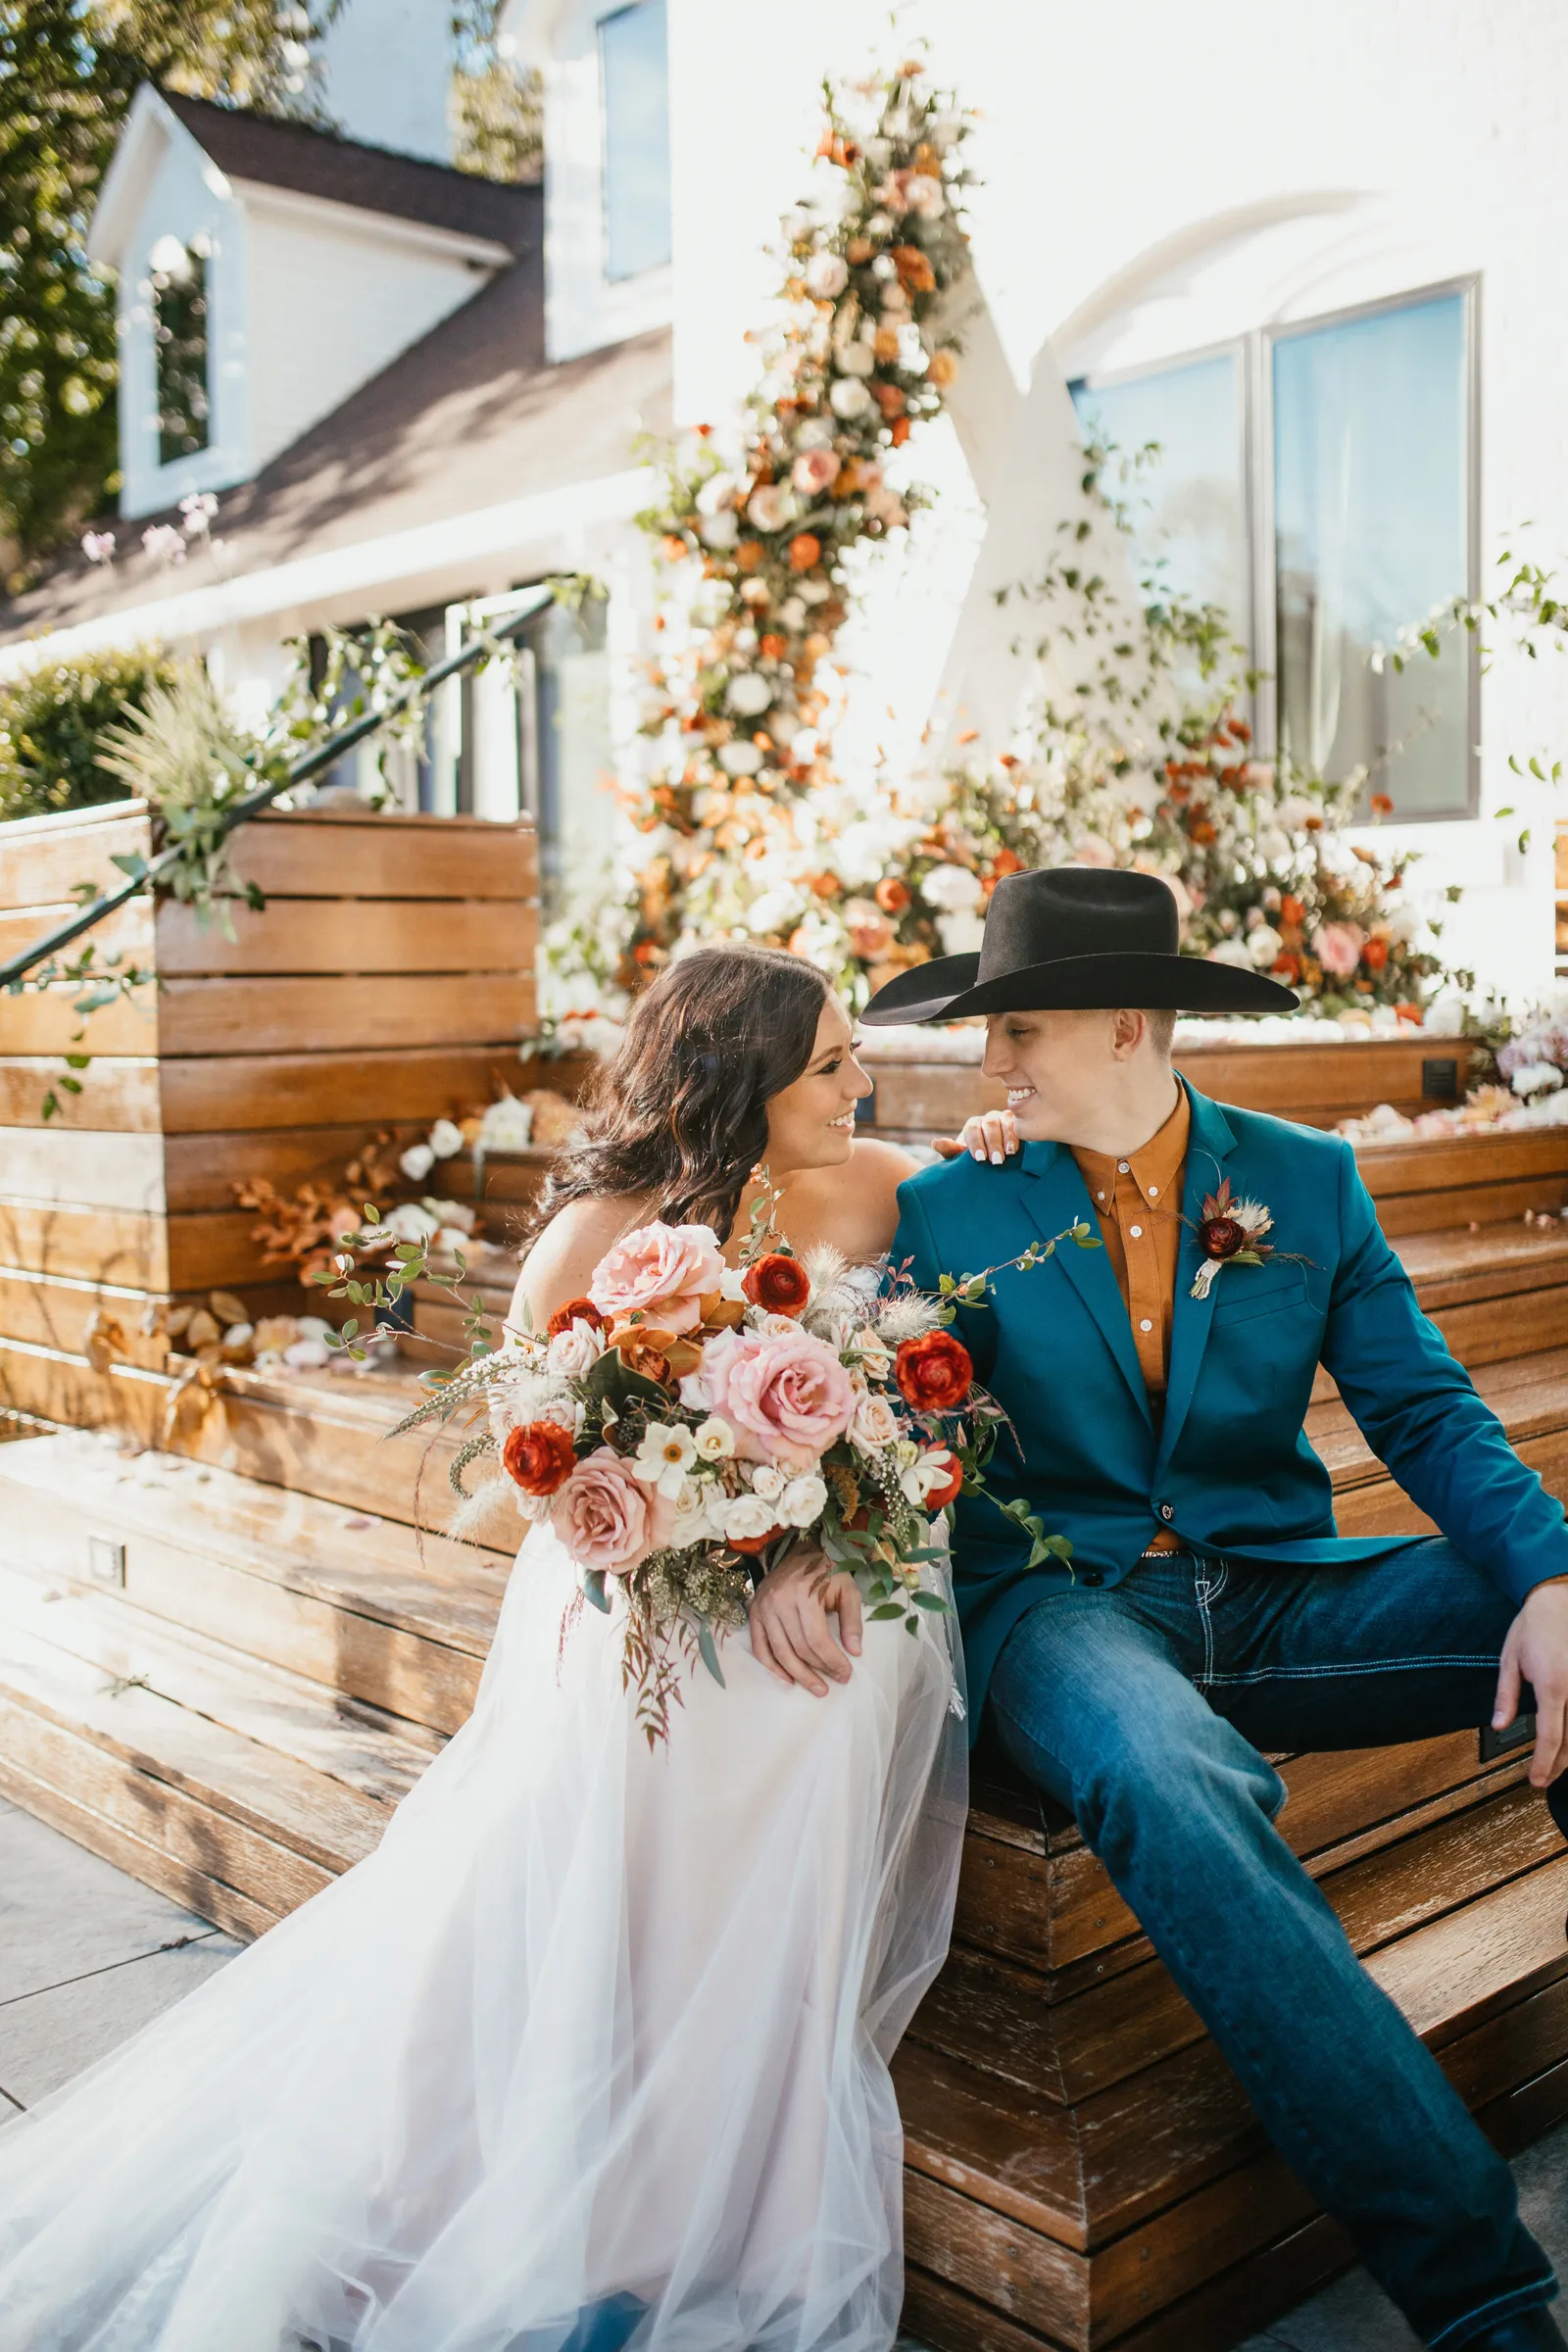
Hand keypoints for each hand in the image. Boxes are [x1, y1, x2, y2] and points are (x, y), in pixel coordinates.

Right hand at [748, 1546, 862, 1696]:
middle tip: (833, 1684)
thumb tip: (854, 1652)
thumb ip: (852, 1621)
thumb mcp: (848, 1590)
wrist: (801, 1550)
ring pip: (779, 1651)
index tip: (846, 1674)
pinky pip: (760, 1647)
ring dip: (798, 1675)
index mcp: (804, 1592)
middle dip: (818, 1670)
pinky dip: (772, 1667)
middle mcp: (780, 1600)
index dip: (832, 1661)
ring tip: (816, 1688)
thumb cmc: (828, 1571)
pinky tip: (787, 1679)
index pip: (816, 1639)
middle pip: (798, 1648)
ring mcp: (763, 1607)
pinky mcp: (755, 1612)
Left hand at [931, 1108, 1019, 1164]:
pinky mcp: (1022, 1124)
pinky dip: (1023, 1133)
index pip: (972, 1130)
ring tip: (1010, 1153)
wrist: (996, 1162)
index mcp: (973, 1126)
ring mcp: (1007, 1120)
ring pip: (1007, 1122)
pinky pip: (1022, 1124)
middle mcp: (990, 1119)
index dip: (975, 1143)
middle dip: (992, 1143)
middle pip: (990, 1125)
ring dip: (1009, 1137)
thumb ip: (950, 1150)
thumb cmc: (977, 1160)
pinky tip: (1025, 1145)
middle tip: (995, 1160)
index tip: (979, 1159)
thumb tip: (935, 1143)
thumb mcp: (962, 1157)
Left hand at [1493, 1579, 1567, 1786]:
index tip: (1536, 1780)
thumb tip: (1498, 1726)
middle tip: (1544, 1778)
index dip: (1544, 1763)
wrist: (1559, 1600)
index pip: (1550, 1735)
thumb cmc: (1534, 1626)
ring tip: (1558, 1764)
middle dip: (1559, 1765)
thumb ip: (1506, 1696)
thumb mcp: (1510, 1659)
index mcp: (1552, 1684)